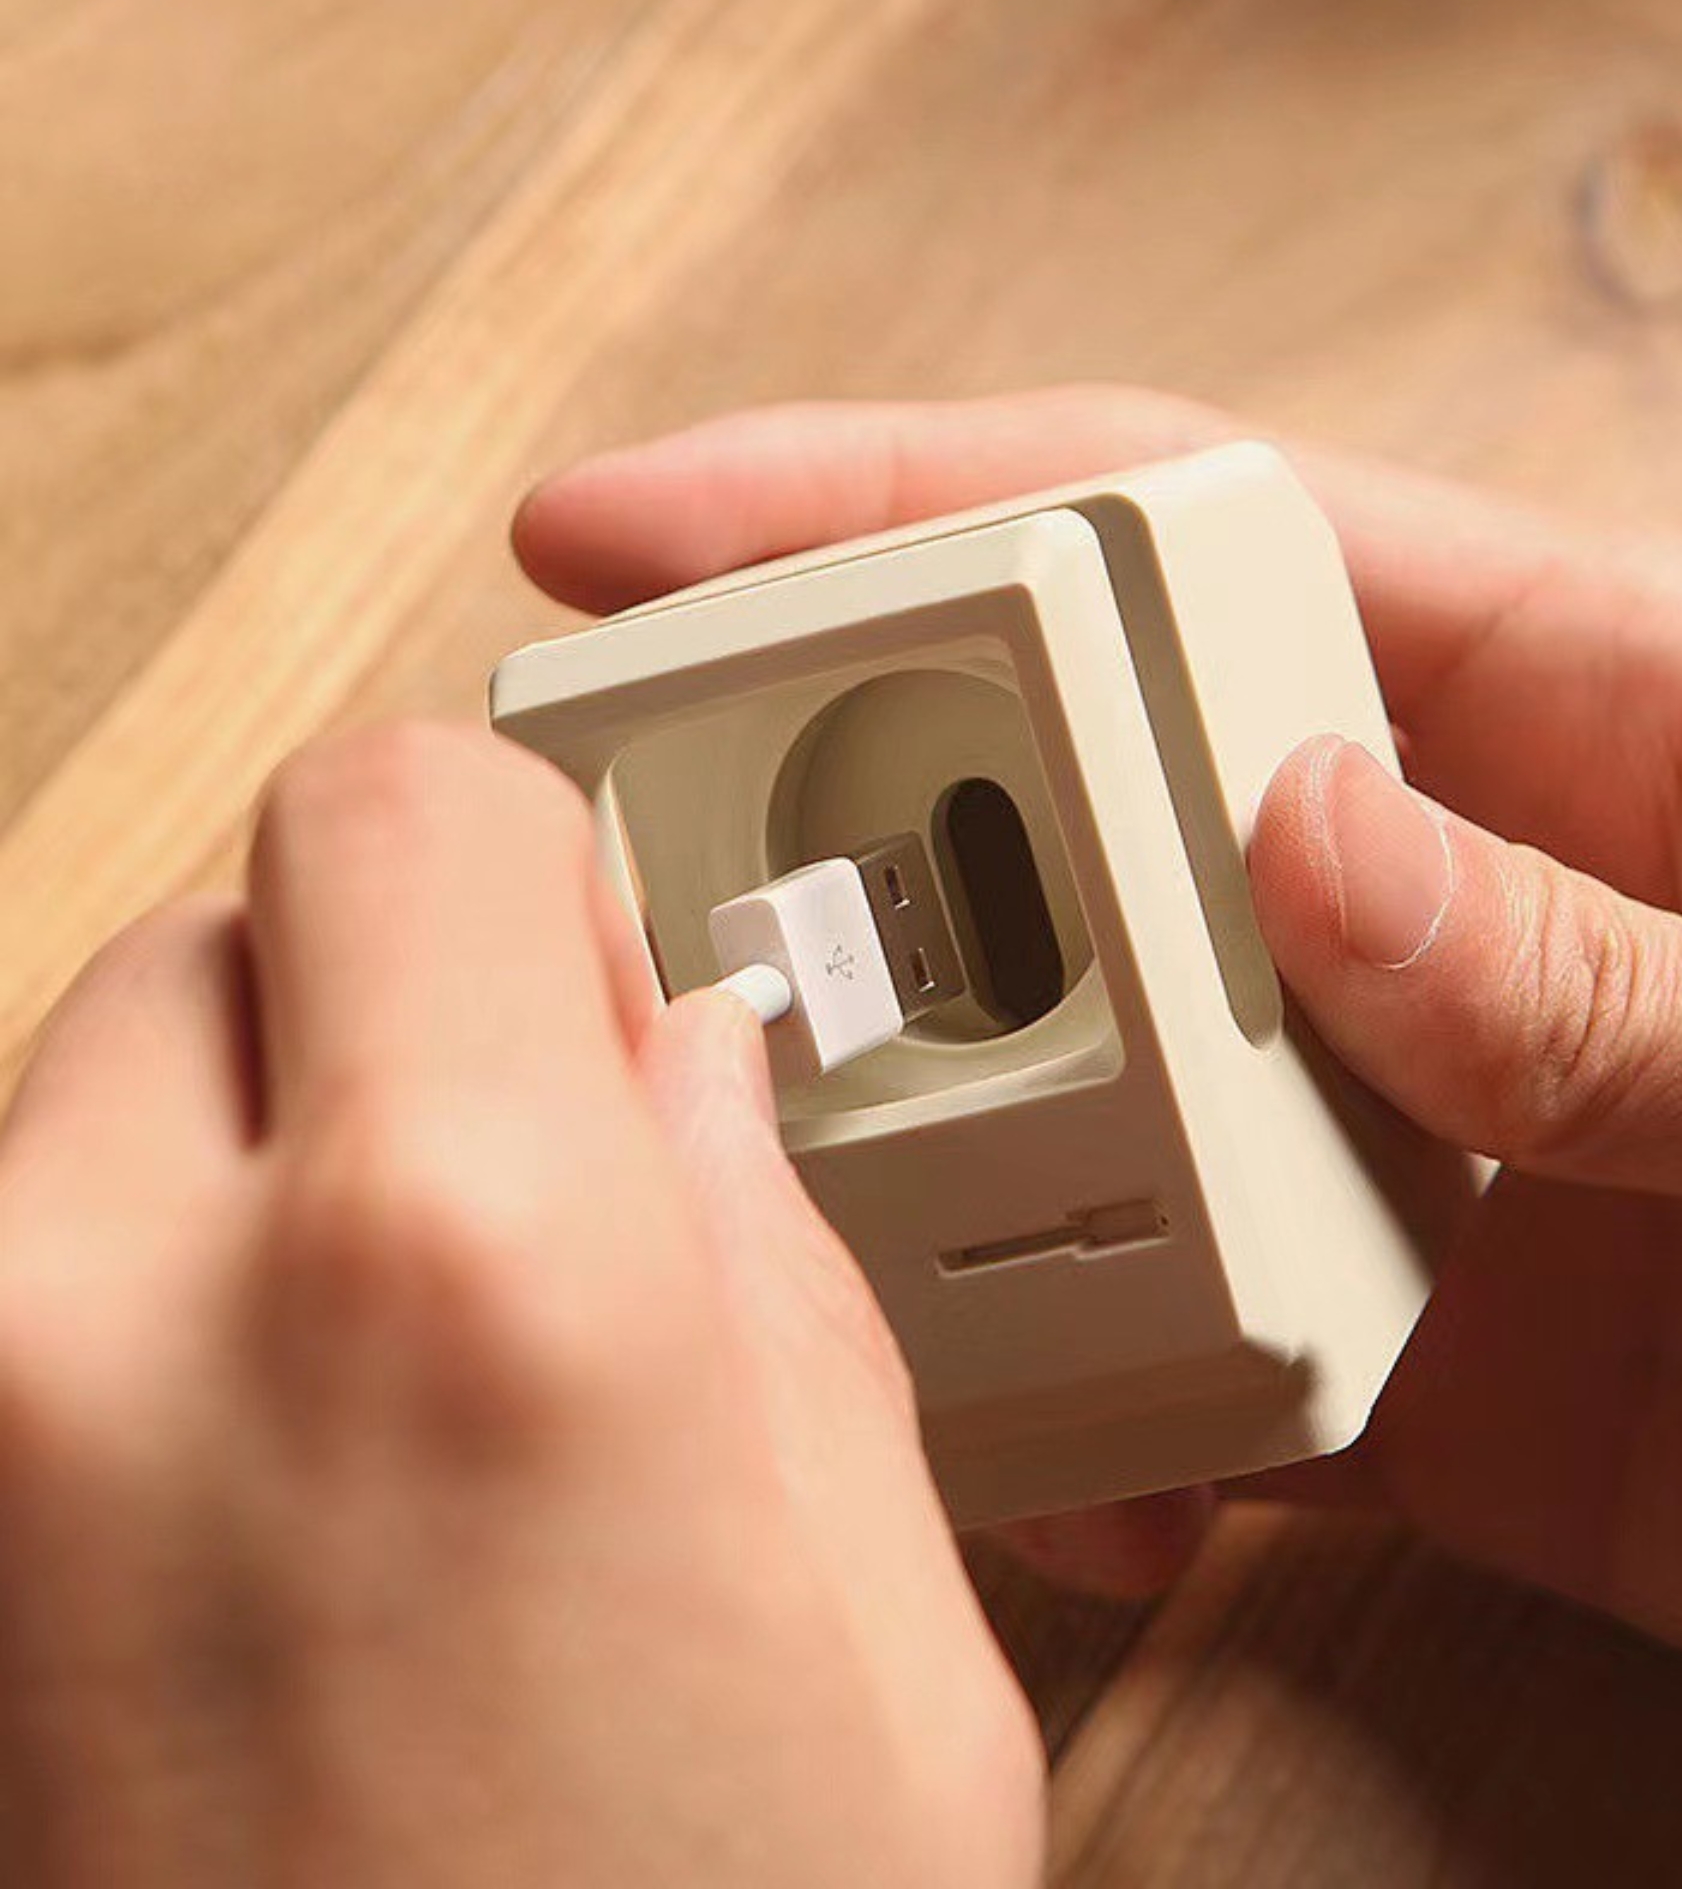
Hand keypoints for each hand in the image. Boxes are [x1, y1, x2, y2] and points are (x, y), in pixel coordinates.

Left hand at [0, 724, 1040, 1884]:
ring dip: (249, 1145)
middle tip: (529, 1165)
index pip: (406, 799)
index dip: (526, 853)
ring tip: (401, 1360)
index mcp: (467, 1276)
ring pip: (86, 1092)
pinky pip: (17, 1279)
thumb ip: (762, 1258)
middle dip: (388, 1001)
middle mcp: (119, 1321)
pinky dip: (136, 1298)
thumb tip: (689, 1068)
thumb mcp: (874, 1604)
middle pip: (225, 922)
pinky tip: (276, 1481)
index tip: (594, 960)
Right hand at [515, 387, 1681, 1725]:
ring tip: (823, 1222)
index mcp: (1585, 717)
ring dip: (942, 1148)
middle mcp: (1448, 897)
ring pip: (1082, 1079)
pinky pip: (1175, 1334)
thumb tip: (1305, 845)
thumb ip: (1625, 965)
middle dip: (854, 832)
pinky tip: (1072, 1471)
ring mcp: (1407, 1121)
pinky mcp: (1410, 1340)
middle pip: (1076, 800)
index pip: (1181, 538)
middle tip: (665, 908)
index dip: (902, 502)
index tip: (657, 527)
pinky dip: (1088, 1404)